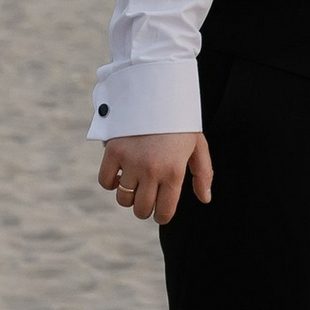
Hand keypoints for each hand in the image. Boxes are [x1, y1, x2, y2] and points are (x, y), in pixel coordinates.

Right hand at [98, 131, 212, 224]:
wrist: (158, 92)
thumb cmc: (180, 123)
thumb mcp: (198, 146)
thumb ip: (203, 174)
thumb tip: (204, 199)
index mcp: (174, 172)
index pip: (164, 212)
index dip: (162, 216)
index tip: (161, 212)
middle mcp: (152, 170)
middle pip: (142, 209)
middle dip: (145, 208)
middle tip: (149, 197)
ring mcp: (131, 162)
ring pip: (123, 199)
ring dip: (129, 196)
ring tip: (136, 184)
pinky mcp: (113, 152)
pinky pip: (105, 181)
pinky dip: (111, 183)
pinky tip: (120, 176)